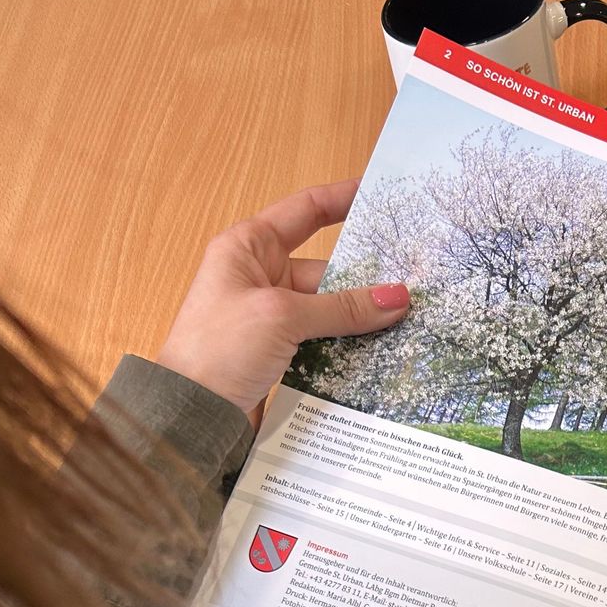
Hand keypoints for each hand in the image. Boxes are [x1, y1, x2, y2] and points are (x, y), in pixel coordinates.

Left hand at [156, 179, 408, 419]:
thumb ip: (342, 307)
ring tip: (410, 321)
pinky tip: (383, 352)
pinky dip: (349, 345)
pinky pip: (324, 340)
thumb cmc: (219, 349)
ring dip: (362, 318)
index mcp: (248, 247)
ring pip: (329, 309)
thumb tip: (398, 298)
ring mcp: (270, 316)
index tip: (382, 193)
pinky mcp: (279, 352)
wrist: (190, 413)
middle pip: (326, 268)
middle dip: (367, 277)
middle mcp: (260, 276)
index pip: (305, 211)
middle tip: (416, 281)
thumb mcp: (282, 317)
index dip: (344, 199)